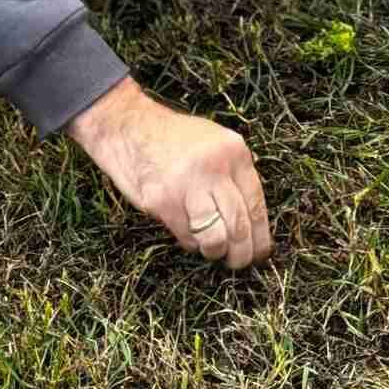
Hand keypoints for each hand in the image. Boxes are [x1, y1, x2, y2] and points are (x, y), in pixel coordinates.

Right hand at [65, 77, 271, 268]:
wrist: (127, 126)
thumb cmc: (172, 137)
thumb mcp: (214, 141)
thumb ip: (233, 172)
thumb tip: (252, 218)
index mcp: (233, 151)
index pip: (256, 204)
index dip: (261, 235)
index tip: (261, 251)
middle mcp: (214, 167)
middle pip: (240, 225)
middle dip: (242, 253)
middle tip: (240, 262)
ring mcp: (187, 185)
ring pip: (216, 238)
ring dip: (216, 251)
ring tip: (214, 250)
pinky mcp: (162, 201)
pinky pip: (187, 236)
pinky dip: (191, 243)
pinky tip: (189, 234)